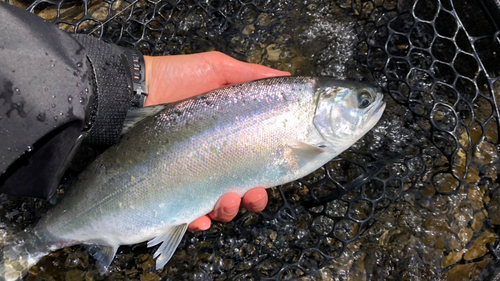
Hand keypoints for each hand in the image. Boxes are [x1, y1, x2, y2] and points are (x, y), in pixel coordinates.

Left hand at [143, 52, 285, 230]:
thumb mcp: (218, 68)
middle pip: (243, 190)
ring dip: (228, 211)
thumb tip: (287, 78)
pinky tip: (198, 220)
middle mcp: (214, 159)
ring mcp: (191, 175)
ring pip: (219, 206)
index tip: (271, 179)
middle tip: (251, 194)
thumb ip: (252, 75)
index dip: (269, 176)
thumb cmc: (176, 78)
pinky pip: (186, 214)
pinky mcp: (169, 186)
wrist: (135, 90)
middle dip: (252, 200)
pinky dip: (196, 222)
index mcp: (230, 138)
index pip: (256, 164)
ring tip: (225, 201)